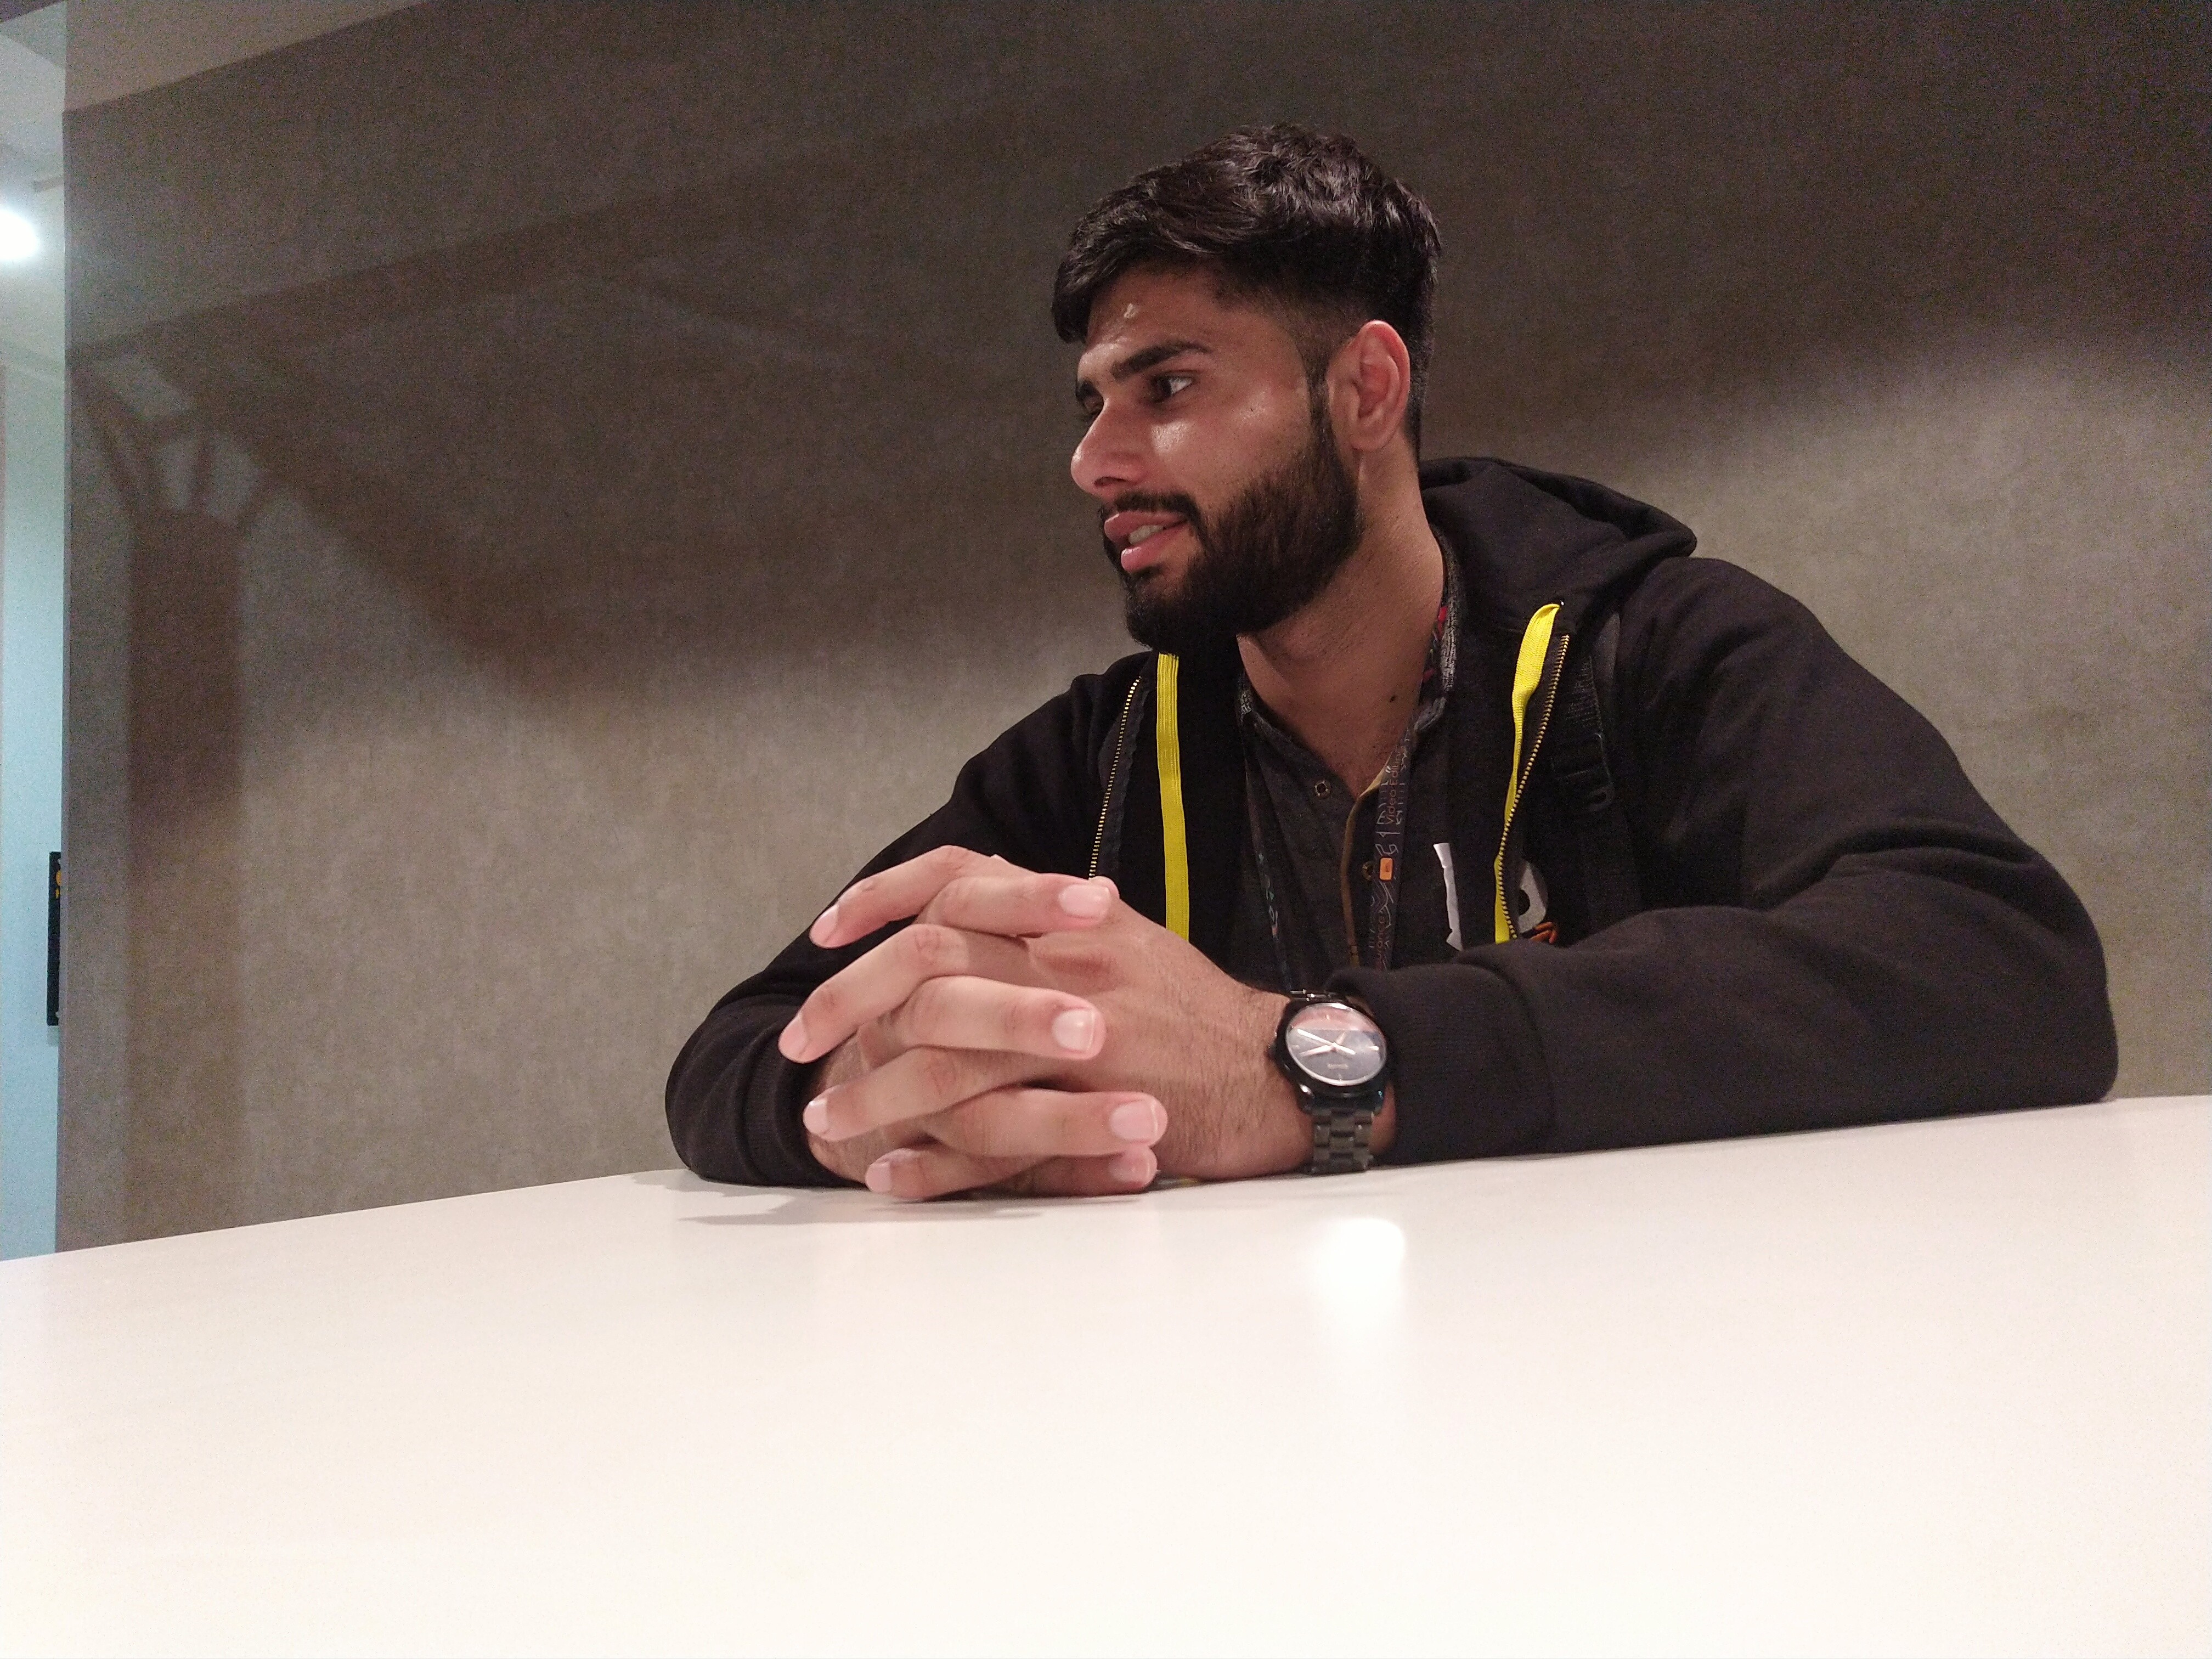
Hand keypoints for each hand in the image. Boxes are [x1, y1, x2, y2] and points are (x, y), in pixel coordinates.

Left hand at [782, 848, 1395, 1197]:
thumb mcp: (1126, 940)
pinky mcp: (1097, 1110)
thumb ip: (1050, 921)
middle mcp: (1070, 964)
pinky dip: (935, 1165)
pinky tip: (895, 1177)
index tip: (828, 933)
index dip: (880, 899)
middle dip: (849, 1003)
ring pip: (947, 1061)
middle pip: (929, 967)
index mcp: (1071, 918)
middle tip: (800, 1042)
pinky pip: (994, 1141)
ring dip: (875, 1095)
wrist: (1281, 1073)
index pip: (955, 880)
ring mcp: (1083, 1040)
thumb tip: (975, 905)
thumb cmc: (1198, 1013)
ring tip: (827, 1123)